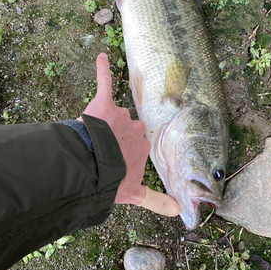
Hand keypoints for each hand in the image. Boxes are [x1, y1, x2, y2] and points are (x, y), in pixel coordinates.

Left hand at [81, 53, 179, 217]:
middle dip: (118, 137)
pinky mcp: (104, 105)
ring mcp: (121, 116)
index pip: (139, 144)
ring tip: (91, 139)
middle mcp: (136, 129)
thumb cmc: (113, 181)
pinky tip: (100, 56)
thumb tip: (179, 212)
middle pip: (129, 129)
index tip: (120, 158)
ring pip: (115, 115)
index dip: (127, 152)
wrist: (93, 170)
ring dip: (105, 124)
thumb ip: (156, 201)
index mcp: (143, 147)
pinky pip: (104, 83)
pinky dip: (102, 70)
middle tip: (105, 150)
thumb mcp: (135, 194)